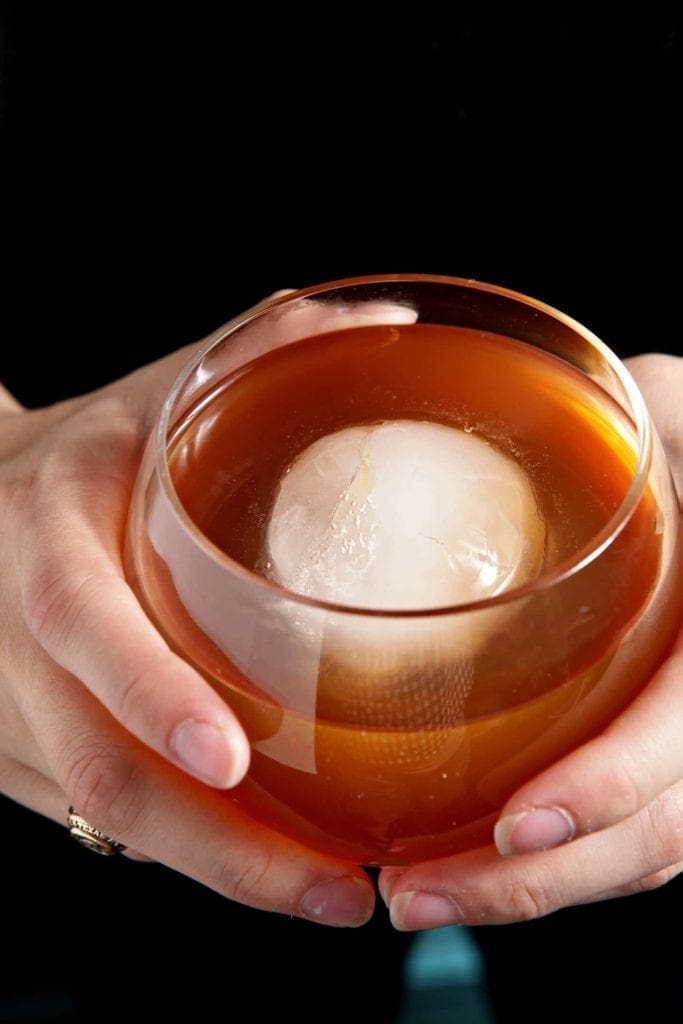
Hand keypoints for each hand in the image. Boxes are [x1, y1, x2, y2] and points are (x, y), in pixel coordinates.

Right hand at [0, 295, 386, 927]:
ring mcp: (13, 712)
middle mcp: (16, 642)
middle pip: (105, 772)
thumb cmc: (85, 450)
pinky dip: (191, 850)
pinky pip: (109, 823)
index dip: (150, 695)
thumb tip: (388, 326)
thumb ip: (255, 352)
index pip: (83, 628)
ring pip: (111, 821)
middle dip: (223, 850)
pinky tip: (268, 862)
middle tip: (341, 889)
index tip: (235, 758)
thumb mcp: (152, 396)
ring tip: (330, 895)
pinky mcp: (23, 758)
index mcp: (44, 539)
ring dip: (221, 873)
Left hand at [381, 354, 682, 929]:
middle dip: (535, 881)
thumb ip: (657, 417)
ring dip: (526, 892)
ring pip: (628, 858)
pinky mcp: (649, 762)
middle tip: (417, 893)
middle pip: (649, 834)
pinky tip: (472, 865)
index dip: (609, 789)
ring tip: (419, 895)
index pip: (680, 741)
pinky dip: (548, 868)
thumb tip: (609, 401)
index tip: (517, 821)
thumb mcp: (678, 421)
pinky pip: (613, 840)